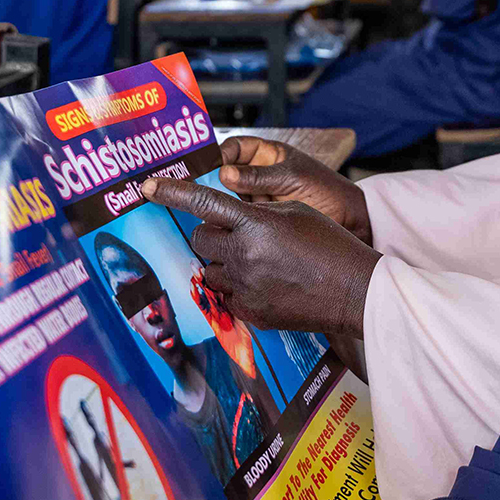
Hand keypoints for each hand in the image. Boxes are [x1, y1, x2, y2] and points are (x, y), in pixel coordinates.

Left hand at [142, 177, 379, 336]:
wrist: (354, 290)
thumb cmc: (330, 245)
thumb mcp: (295, 212)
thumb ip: (256, 212)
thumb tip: (228, 218)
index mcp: (256, 223)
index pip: (202, 203)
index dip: (171, 192)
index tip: (146, 186)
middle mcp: (244, 255)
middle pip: (200, 239)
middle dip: (210, 234)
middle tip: (236, 235)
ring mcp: (245, 287)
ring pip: (211, 270)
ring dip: (225, 263)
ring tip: (259, 263)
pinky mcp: (250, 312)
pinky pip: (227, 296)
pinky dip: (239, 288)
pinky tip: (267, 284)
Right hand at [218, 137, 372, 244]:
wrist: (349, 221)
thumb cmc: (327, 190)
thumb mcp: (293, 178)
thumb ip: (260, 177)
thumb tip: (225, 173)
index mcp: (267, 154)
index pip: (234, 147)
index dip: (220, 154)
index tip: (211, 166)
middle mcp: (257, 174)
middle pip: (223, 173)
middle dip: (210, 180)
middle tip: (196, 190)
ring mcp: (256, 197)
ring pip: (226, 197)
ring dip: (217, 202)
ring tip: (205, 209)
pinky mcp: (258, 219)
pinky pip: (236, 216)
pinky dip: (227, 220)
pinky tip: (218, 225)